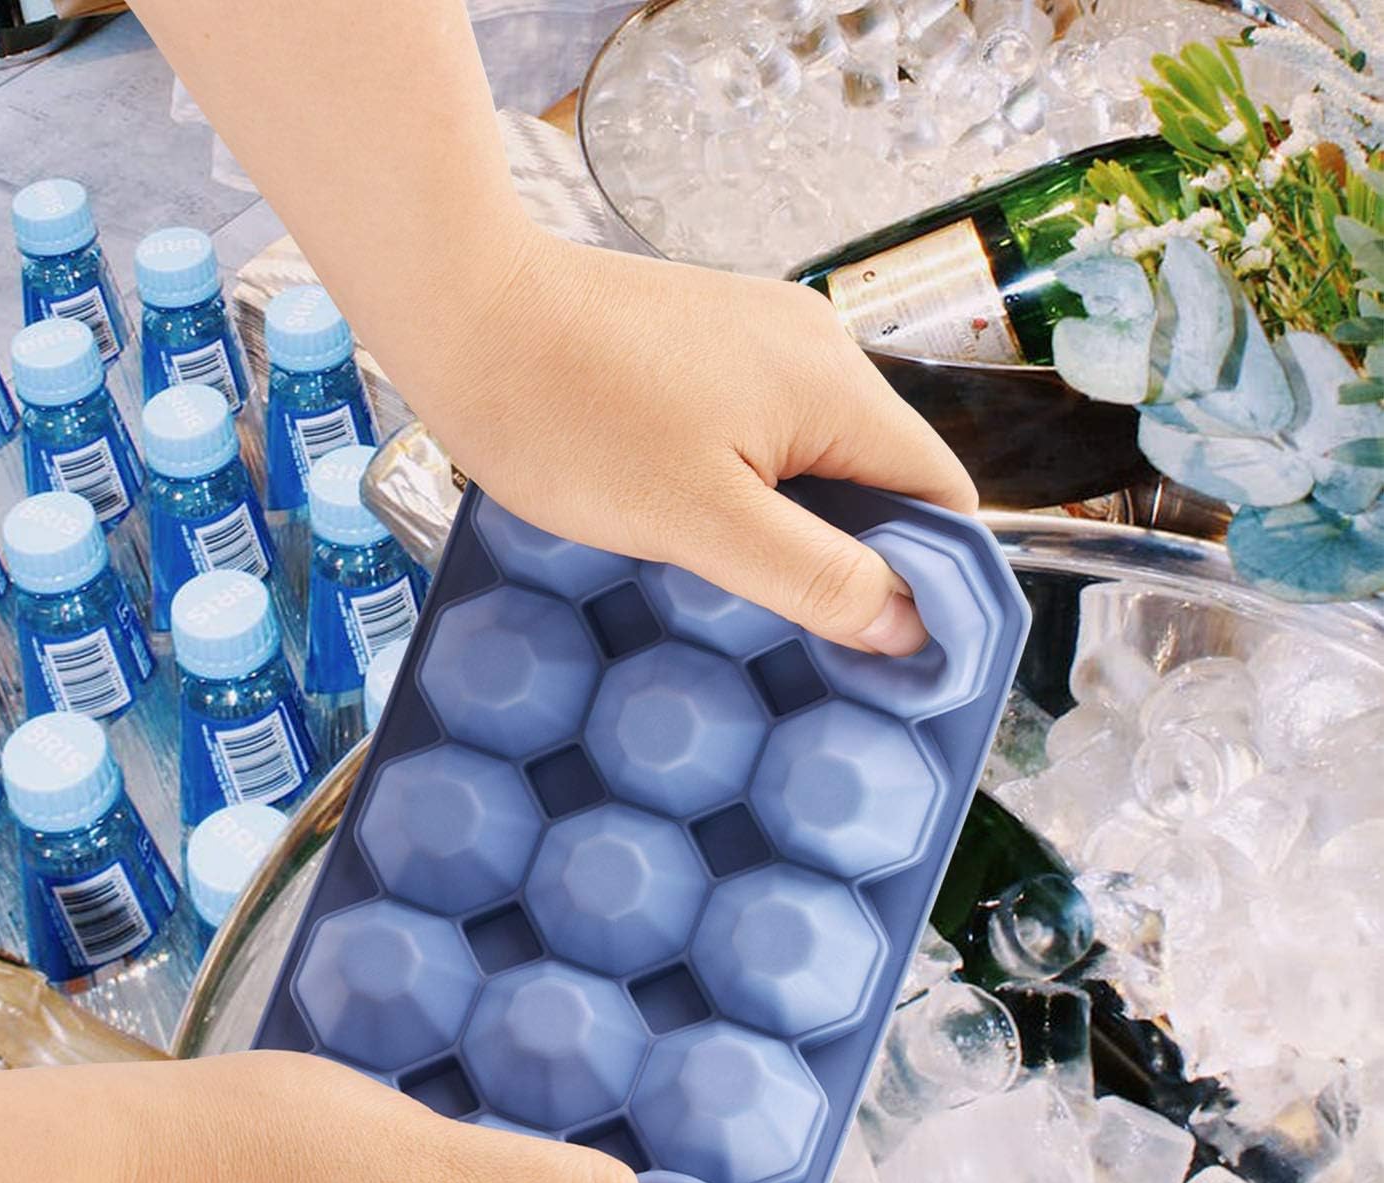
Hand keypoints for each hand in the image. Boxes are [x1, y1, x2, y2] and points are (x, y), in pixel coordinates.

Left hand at [414, 227, 977, 655]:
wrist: (463, 310)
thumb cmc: (571, 420)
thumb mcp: (700, 521)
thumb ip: (814, 575)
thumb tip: (909, 623)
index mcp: (835, 388)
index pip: (940, 493)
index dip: (932, 577)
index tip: (894, 650)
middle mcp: (816, 348)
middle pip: (880, 477)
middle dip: (855, 559)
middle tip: (809, 637)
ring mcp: (760, 337)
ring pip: (817, 458)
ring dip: (796, 527)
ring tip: (746, 590)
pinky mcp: (708, 342)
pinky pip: (763, 430)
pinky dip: (751, 487)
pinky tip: (700, 526)